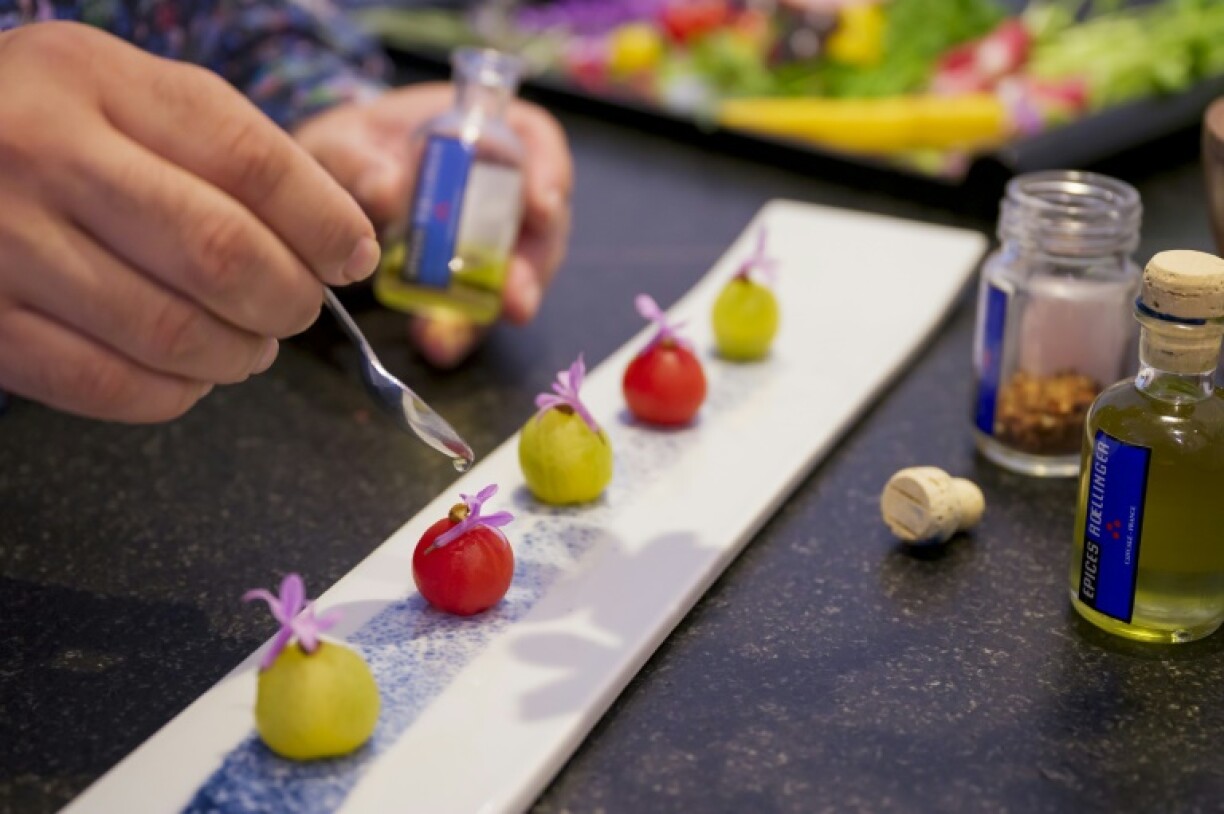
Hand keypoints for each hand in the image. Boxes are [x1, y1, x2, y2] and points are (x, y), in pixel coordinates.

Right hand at [0, 23, 379, 421]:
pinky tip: (187, 374)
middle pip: (220, 252)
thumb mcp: (127, 96)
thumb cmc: (46, 129)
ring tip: (249, 345)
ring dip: (238, 355)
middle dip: (288, 300)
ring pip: (171, 332)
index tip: (352, 257)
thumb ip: (229, 153)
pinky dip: (173, 394)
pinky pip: (107, 385)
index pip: (251, 160)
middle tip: (296, 310)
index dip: (325, 224)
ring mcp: (2, 242)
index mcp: (95, 80)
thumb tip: (342, 246)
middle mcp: (41, 151)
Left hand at [293, 83, 573, 366]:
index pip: (537, 143)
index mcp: (488, 131)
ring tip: (458, 336)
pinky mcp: (472, 281)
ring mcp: (493, 239)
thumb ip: (360, 162)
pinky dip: (460, 328)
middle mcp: (504, 187)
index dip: (549, 175)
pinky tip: (436, 344)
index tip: (543, 208)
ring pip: (514, 275)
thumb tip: (388, 190)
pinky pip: (478, 305)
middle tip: (517, 301)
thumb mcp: (344, 144)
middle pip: (540, 225)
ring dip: (493, 309)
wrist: (329, 188)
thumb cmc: (352, 150)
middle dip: (530, 268)